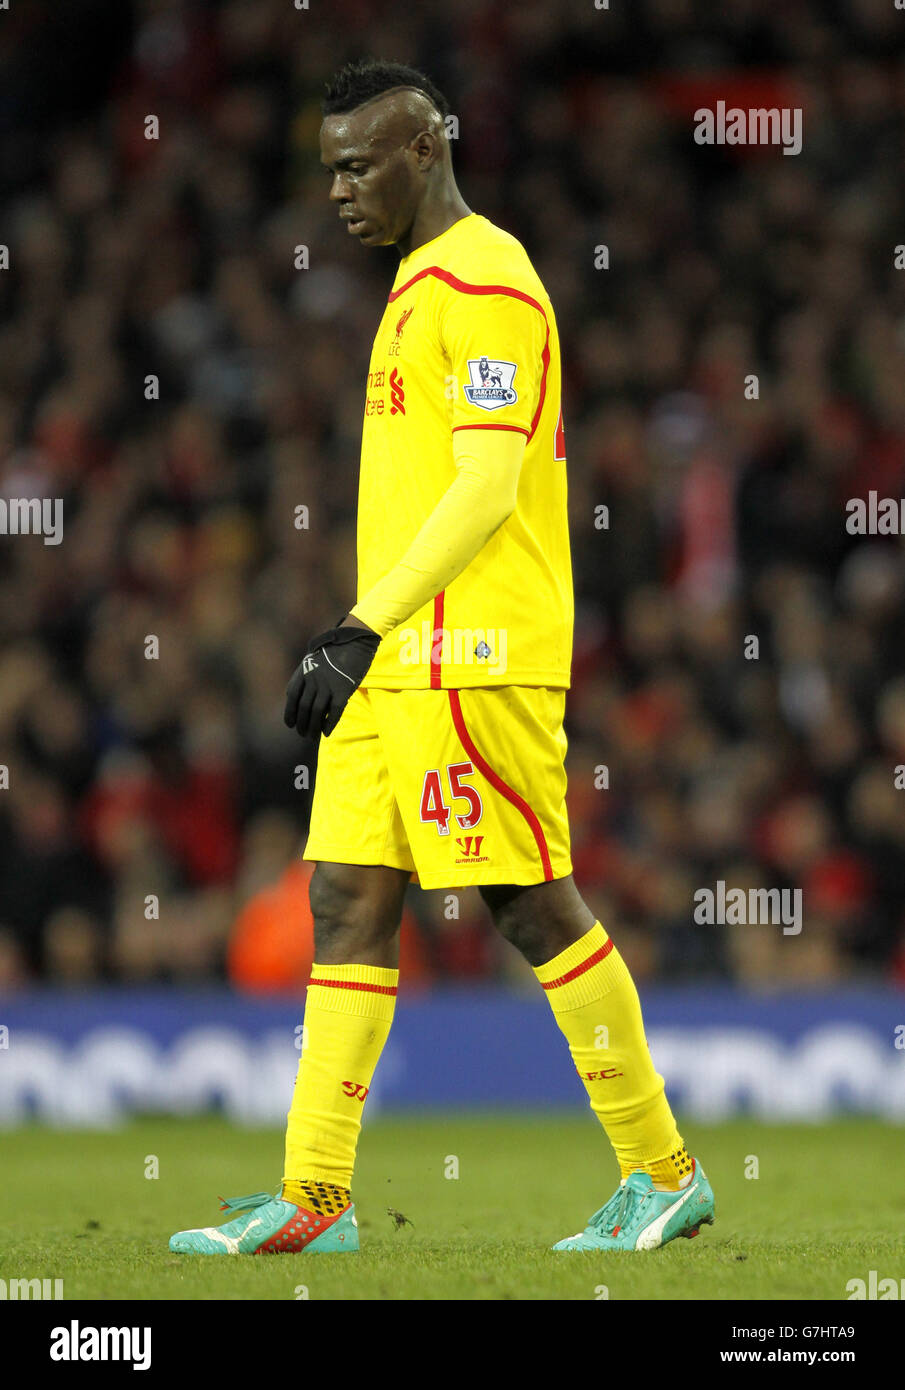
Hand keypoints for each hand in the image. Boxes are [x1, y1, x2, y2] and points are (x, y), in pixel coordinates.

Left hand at [284, 616, 380, 739]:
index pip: (292, 696)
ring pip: (317, 712)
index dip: (289, 712)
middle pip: (304, 707)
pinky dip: (330, 724)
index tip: (290, 724)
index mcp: (304, 671)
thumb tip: (294, 694)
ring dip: (313, 727)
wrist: (355, 641)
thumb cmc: (335, 650)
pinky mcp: (343, 690)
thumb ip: (304, 675)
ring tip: (312, 736)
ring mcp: (328, 685)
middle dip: (302, 724)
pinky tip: (327, 732)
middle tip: (303, 734)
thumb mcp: (313, 659)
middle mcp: (314, 679)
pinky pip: (335, 712)